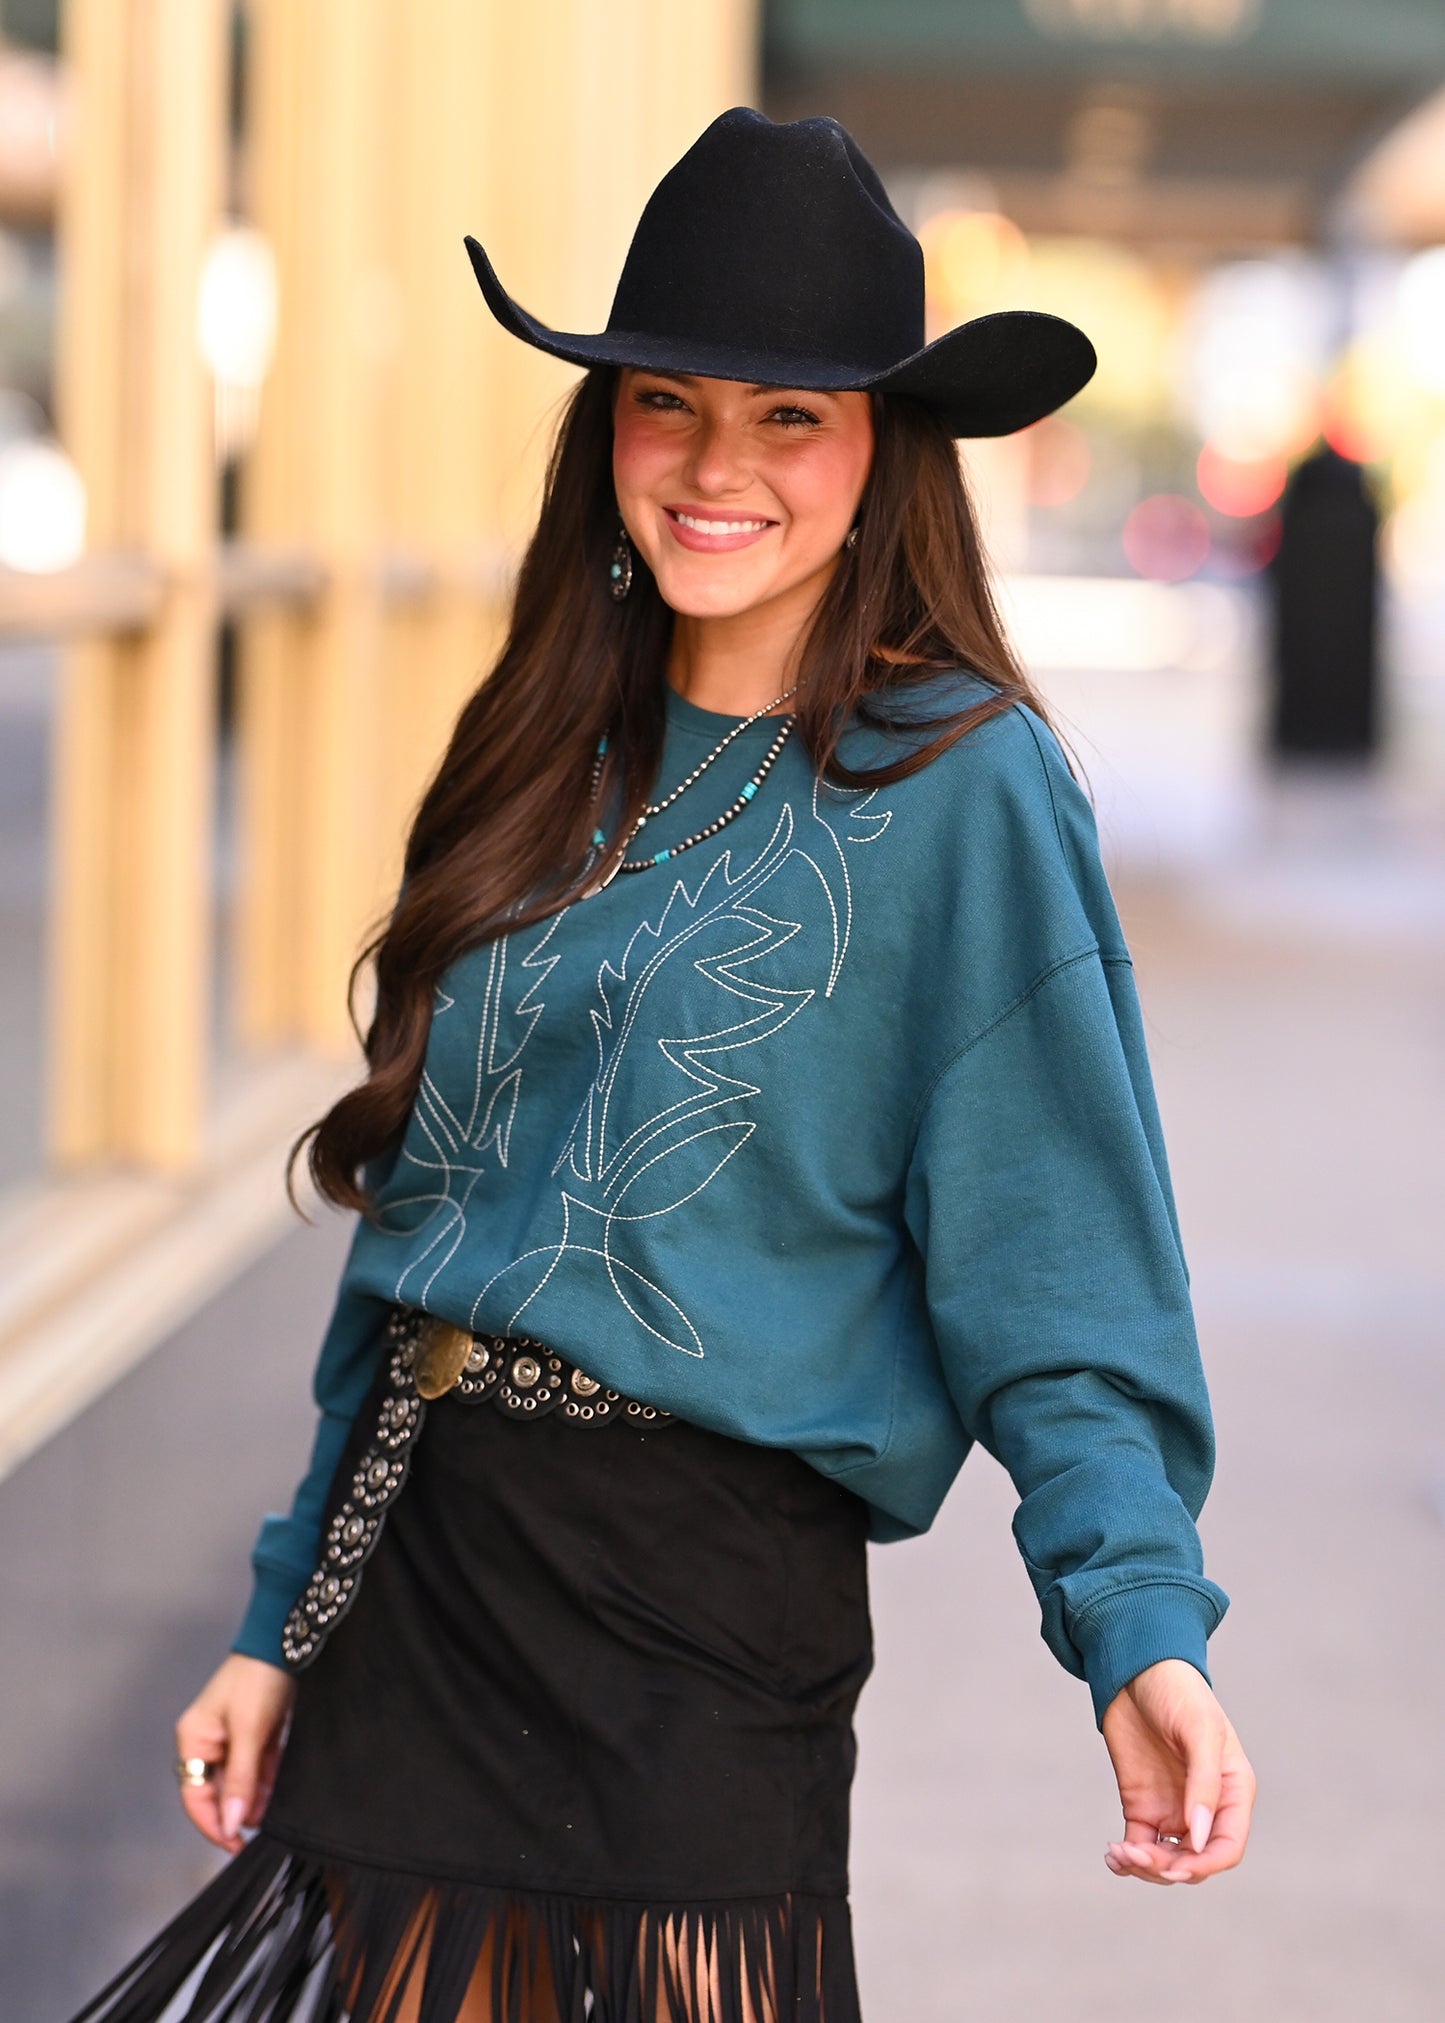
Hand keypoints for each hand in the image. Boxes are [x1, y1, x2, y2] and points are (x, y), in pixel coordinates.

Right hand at [175, 1653, 295, 1852]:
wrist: (288, 1640)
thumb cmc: (260, 1678)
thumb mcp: (249, 1731)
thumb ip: (240, 1779)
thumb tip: (230, 1824)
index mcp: (193, 1739)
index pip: (194, 1797)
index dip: (213, 1825)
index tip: (236, 1845)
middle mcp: (208, 1742)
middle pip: (217, 1792)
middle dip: (239, 1811)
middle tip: (264, 1827)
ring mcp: (231, 1738)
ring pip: (240, 1783)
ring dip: (257, 1798)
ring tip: (277, 1811)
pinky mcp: (255, 1734)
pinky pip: (257, 1768)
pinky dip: (268, 1781)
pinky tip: (282, 1791)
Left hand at [1100, 1658, 1254, 1884]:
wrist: (1136, 1670)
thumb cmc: (1179, 1692)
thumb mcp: (1199, 1730)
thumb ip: (1204, 1783)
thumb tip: (1200, 1837)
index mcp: (1232, 1792)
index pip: (1228, 1847)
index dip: (1206, 1864)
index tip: (1176, 1867)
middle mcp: (1206, 1807)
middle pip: (1195, 1861)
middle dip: (1169, 1868)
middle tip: (1137, 1853)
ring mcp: (1173, 1809)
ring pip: (1167, 1859)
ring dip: (1146, 1866)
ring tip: (1120, 1852)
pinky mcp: (1143, 1805)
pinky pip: (1140, 1845)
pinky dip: (1128, 1858)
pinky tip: (1113, 1855)